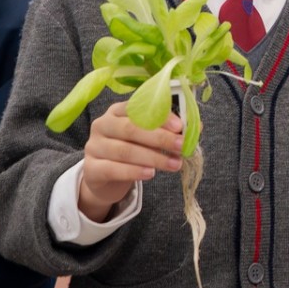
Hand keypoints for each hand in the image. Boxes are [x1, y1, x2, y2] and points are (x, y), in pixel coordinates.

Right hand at [78, 103, 182, 221]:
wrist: (103, 179)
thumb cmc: (130, 152)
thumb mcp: (147, 139)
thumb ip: (167, 131)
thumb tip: (197, 127)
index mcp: (116, 111)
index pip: (137, 108)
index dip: (160, 116)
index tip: (181, 126)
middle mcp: (102, 125)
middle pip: (131, 129)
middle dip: (160, 138)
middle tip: (182, 147)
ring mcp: (94, 146)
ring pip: (124, 151)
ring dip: (153, 158)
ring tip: (175, 165)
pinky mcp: (91, 169)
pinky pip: (113, 169)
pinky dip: (133, 171)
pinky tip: (150, 174)